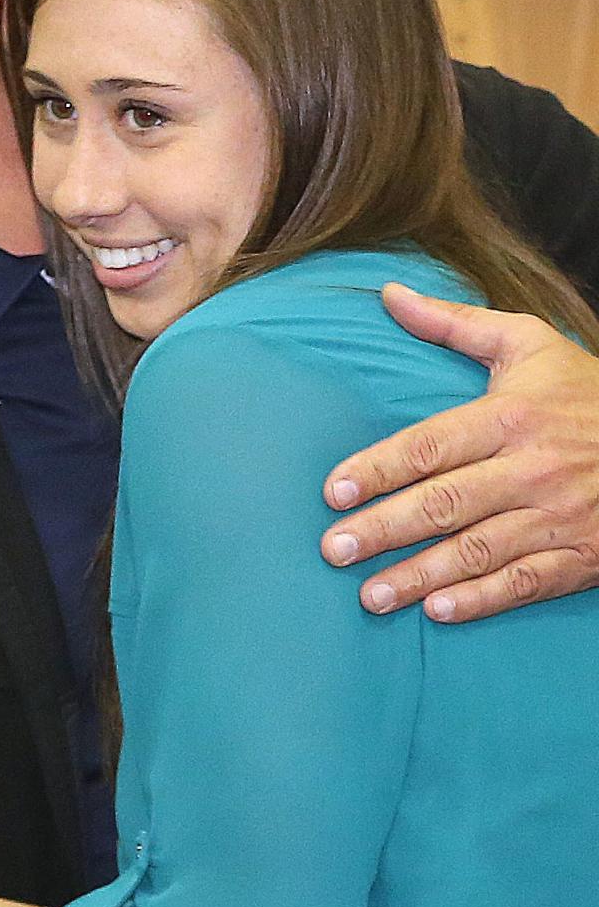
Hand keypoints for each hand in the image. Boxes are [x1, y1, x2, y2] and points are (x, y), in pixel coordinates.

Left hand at [321, 284, 598, 621]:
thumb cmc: (583, 388)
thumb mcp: (527, 343)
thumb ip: (453, 324)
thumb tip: (389, 293)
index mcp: (509, 417)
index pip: (430, 446)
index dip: (378, 469)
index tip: (333, 491)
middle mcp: (530, 469)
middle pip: (443, 504)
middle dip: (383, 530)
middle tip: (332, 550)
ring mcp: (557, 517)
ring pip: (476, 551)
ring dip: (419, 576)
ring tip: (369, 596)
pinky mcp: (580, 556)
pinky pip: (524, 583)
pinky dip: (481, 600)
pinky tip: (438, 612)